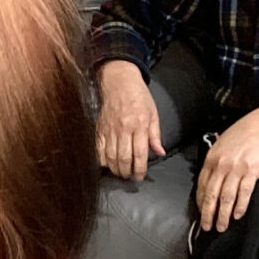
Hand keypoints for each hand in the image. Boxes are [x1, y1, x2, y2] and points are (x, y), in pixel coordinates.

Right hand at [95, 61, 166, 181]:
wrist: (119, 82)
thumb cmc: (139, 97)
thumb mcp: (153, 113)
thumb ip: (155, 135)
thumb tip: (160, 152)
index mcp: (140, 125)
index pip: (140, 153)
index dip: (140, 169)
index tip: (140, 177)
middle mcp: (124, 129)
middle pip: (123, 158)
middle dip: (126, 172)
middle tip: (129, 176)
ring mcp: (109, 129)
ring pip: (110, 157)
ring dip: (115, 169)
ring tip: (120, 172)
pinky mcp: (99, 129)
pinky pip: (98, 150)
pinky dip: (101, 160)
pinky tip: (107, 164)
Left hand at [195, 98, 258, 232]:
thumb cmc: (245, 132)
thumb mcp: (222, 143)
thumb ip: (215, 161)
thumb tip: (209, 178)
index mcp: (211, 158)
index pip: (201, 186)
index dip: (200, 203)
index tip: (200, 213)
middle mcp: (221, 165)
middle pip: (211, 195)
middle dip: (208, 215)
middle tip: (207, 227)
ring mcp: (236, 169)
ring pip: (225, 198)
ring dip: (223, 215)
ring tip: (222, 226)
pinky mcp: (251, 171)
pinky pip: (243, 193)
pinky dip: (240, 206)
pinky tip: (238, 215)